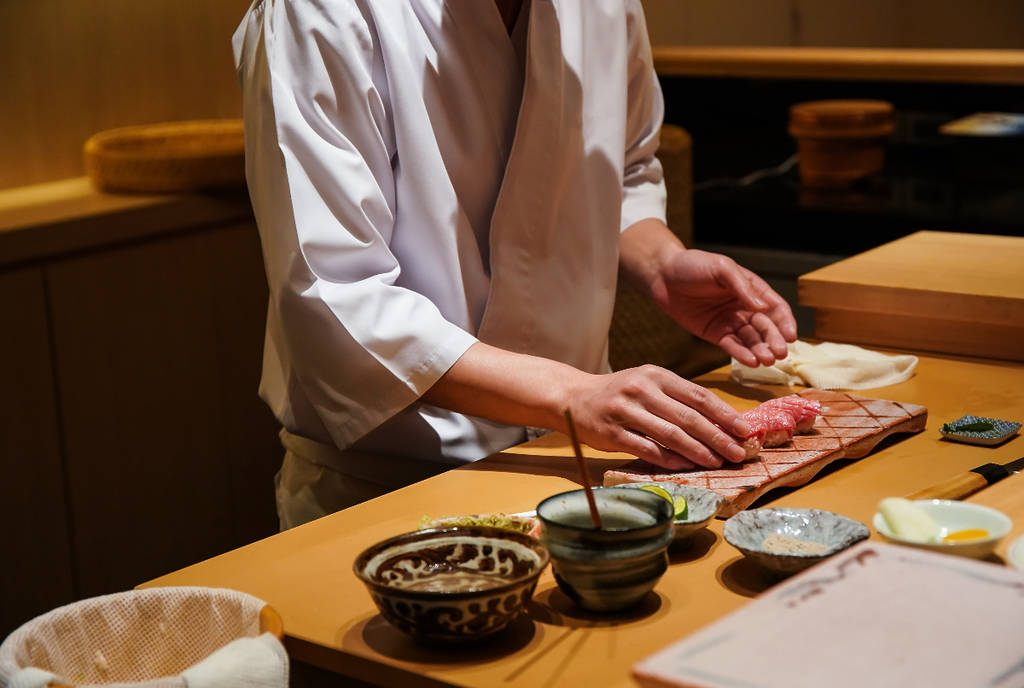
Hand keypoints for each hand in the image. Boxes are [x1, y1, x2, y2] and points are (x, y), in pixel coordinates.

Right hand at [568, 365, 751, 469]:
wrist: (573, 397)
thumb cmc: (619, 392)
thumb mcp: (647, 383)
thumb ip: (677, 397)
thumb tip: (719, 421)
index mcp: (656, 375)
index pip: (698, 395)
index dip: (724, 414)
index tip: (744, 430)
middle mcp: (641, 390)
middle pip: (688, 417)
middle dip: (718, 437)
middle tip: (738, 452)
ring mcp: (626, 411)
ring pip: (670, 434)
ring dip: (698, 451)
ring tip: (717, 462)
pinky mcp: (612, 433)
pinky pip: (647, 449)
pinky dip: (670, 459)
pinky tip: (687, 465)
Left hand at [656, 249, 797, 366]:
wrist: (662, 275)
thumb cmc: (693, 265)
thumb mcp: (721, 268)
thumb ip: (742, 287)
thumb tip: (764, 308)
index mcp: (751, 288)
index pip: (775, 307)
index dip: (785, 322)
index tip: (792, 336)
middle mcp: (744, 307)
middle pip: (765, 327)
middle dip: (774, 340)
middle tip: (781, 353)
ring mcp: (730, 321)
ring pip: (751, 339)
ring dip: (761, 350)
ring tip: (767, 360)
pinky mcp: (714, 334)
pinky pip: (731, 346)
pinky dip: (742, 354)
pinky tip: (751, 361)